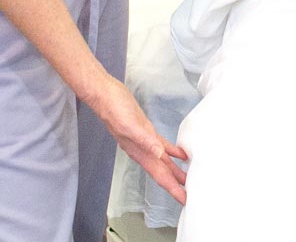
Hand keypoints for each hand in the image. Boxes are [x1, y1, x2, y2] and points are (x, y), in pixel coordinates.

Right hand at [83, 76, 188, 203]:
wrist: (105, 95)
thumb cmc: (114, 109)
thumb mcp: (130, 125)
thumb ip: (145, 140)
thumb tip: (160, 155)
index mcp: (141, 152)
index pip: (160, 176)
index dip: (173, 189)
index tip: (184, 200)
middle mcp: (143, 151)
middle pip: (163, 174)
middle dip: (176, 186)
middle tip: (190, 196)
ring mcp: (145, 142)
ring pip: (164, 162)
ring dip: (176, 172)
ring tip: (189, 180)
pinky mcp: (147, 131)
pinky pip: (162, 146)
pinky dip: (172, 152)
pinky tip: (181, 155)